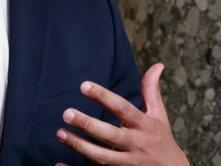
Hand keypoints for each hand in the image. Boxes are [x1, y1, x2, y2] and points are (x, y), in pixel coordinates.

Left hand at [55, 63, 188, 165]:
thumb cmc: (161, 141)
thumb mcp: (159, 116)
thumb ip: (151, 91)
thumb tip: (157, 65)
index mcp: (144, 125)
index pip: (123, 108)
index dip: (104, 97)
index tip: (84, 85)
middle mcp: (136, 144)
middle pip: (110, 134)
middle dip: (88, 124)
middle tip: (66, 113)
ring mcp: (128, 163)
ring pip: (102, 157)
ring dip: (80, 146)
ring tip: (60, 133)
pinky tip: (59, 164)